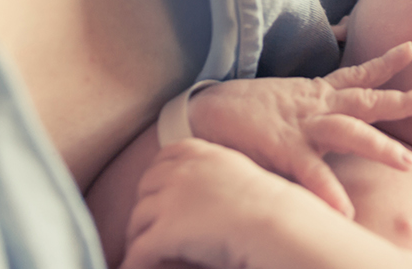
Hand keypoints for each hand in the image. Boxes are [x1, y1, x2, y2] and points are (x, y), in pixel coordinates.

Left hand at [122, 139, 325, 268]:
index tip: (158, 188)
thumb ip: (219, 175)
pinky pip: (139, 250)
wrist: (276, 225)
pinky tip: (138, 268)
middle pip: (146, 185)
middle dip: (145, 205)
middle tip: (149, 224)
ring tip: (144, 251)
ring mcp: (170, 200)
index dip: (158, 174)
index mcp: (203, 154)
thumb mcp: (243, 175)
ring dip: (139, 235)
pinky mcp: (165, 232)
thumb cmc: (273, 208)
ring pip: (138, 218)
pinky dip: (135, 262)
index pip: (167, 156)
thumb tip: (210, 194)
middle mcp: (182, 172)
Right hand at [186, 42, 411, 218]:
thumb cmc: (243, 113)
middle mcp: (315, 106)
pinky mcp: (282, 148)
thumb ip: (310, 117)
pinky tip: (346, 211)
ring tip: (409, 163)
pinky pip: (311, 172)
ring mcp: (301, 125)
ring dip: (380, 146)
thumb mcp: (284, 106)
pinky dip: (328, 191)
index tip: (410, 49)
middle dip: (402, 100)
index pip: (357, 75)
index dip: (385, 63)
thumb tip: (330, 132)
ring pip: (348, 131)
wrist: (198, 112)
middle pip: (367, 99)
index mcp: (316, 95)